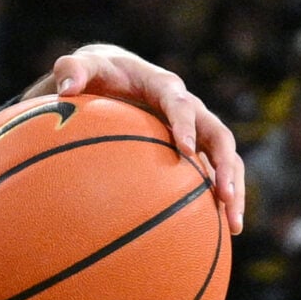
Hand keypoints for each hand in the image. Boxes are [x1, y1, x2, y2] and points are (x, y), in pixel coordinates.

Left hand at [42, 44, 243, 231]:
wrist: (112, 76)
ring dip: (233, 190)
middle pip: (219, 136)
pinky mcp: (192, 149)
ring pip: (225, 159)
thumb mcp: (80, 66)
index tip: (186, 151)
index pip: (181, 104)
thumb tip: (66, 90)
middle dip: (226, 166)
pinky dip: (216, 200)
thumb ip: (71, 72)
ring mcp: (195, 130)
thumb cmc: (95, 73)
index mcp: (164, 86)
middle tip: (225, 196)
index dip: (186, 125)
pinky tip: (217, 233)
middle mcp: (189, 108)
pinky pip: (210, 174)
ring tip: (234, 226)